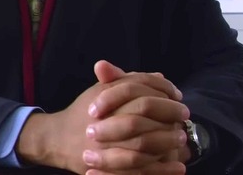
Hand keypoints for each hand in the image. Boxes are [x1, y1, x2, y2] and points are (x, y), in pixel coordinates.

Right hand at [15, 62, 183, 173]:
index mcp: (103, 96)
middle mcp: (104, 118)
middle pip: (144, 111)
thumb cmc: (83, 113)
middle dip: (168, 113)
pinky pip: (140, 169)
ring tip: (180, 139)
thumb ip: (128, 81)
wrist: (58, 139)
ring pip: (144, 141)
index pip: (138, 87)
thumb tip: (161, 76)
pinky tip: (177, 166)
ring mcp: (106, 144)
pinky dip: (162, 169)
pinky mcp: (108, 166)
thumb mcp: (100, 91)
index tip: (178, 97)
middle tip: (184, 117)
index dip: (162, 89)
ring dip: (167, 140)